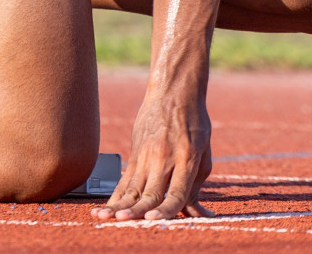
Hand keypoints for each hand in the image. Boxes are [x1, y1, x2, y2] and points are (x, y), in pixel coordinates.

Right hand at [92, 83, 213, 220]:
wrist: (174, 91)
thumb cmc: (194, 121)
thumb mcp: (204, 152)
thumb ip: (197, 185)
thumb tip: (199, 216)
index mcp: (188, 158)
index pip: (176, 191)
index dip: (165, 209)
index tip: (154, 220)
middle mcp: (165, 157)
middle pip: (150, 191)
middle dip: (139, 210)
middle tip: (127, 221)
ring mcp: (147, 154)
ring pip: (133, 187)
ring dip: (121, 205)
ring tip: (109, 218)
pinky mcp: (135, 152)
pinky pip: (125, 179)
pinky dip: (116, 196)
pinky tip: (107, 209)